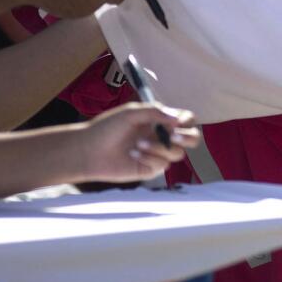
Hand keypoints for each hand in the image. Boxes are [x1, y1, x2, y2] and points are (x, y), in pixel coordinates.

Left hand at [81, 102, 199, 181]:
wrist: (90, 151)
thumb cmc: (107, 128)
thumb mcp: (131, 113)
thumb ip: (155, 112)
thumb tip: (178, 119)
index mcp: (159, 120)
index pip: (185, 119)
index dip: (186, 121)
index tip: (177, 123)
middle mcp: (162, 136)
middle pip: (191, 139)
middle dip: (188, 137)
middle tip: (173, 136)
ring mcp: (158, 153)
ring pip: (176, 153)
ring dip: (159, 147)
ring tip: (138, 144)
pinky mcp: (151, 169)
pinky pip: (162, 165)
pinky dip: (149, 157)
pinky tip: (133, 154)